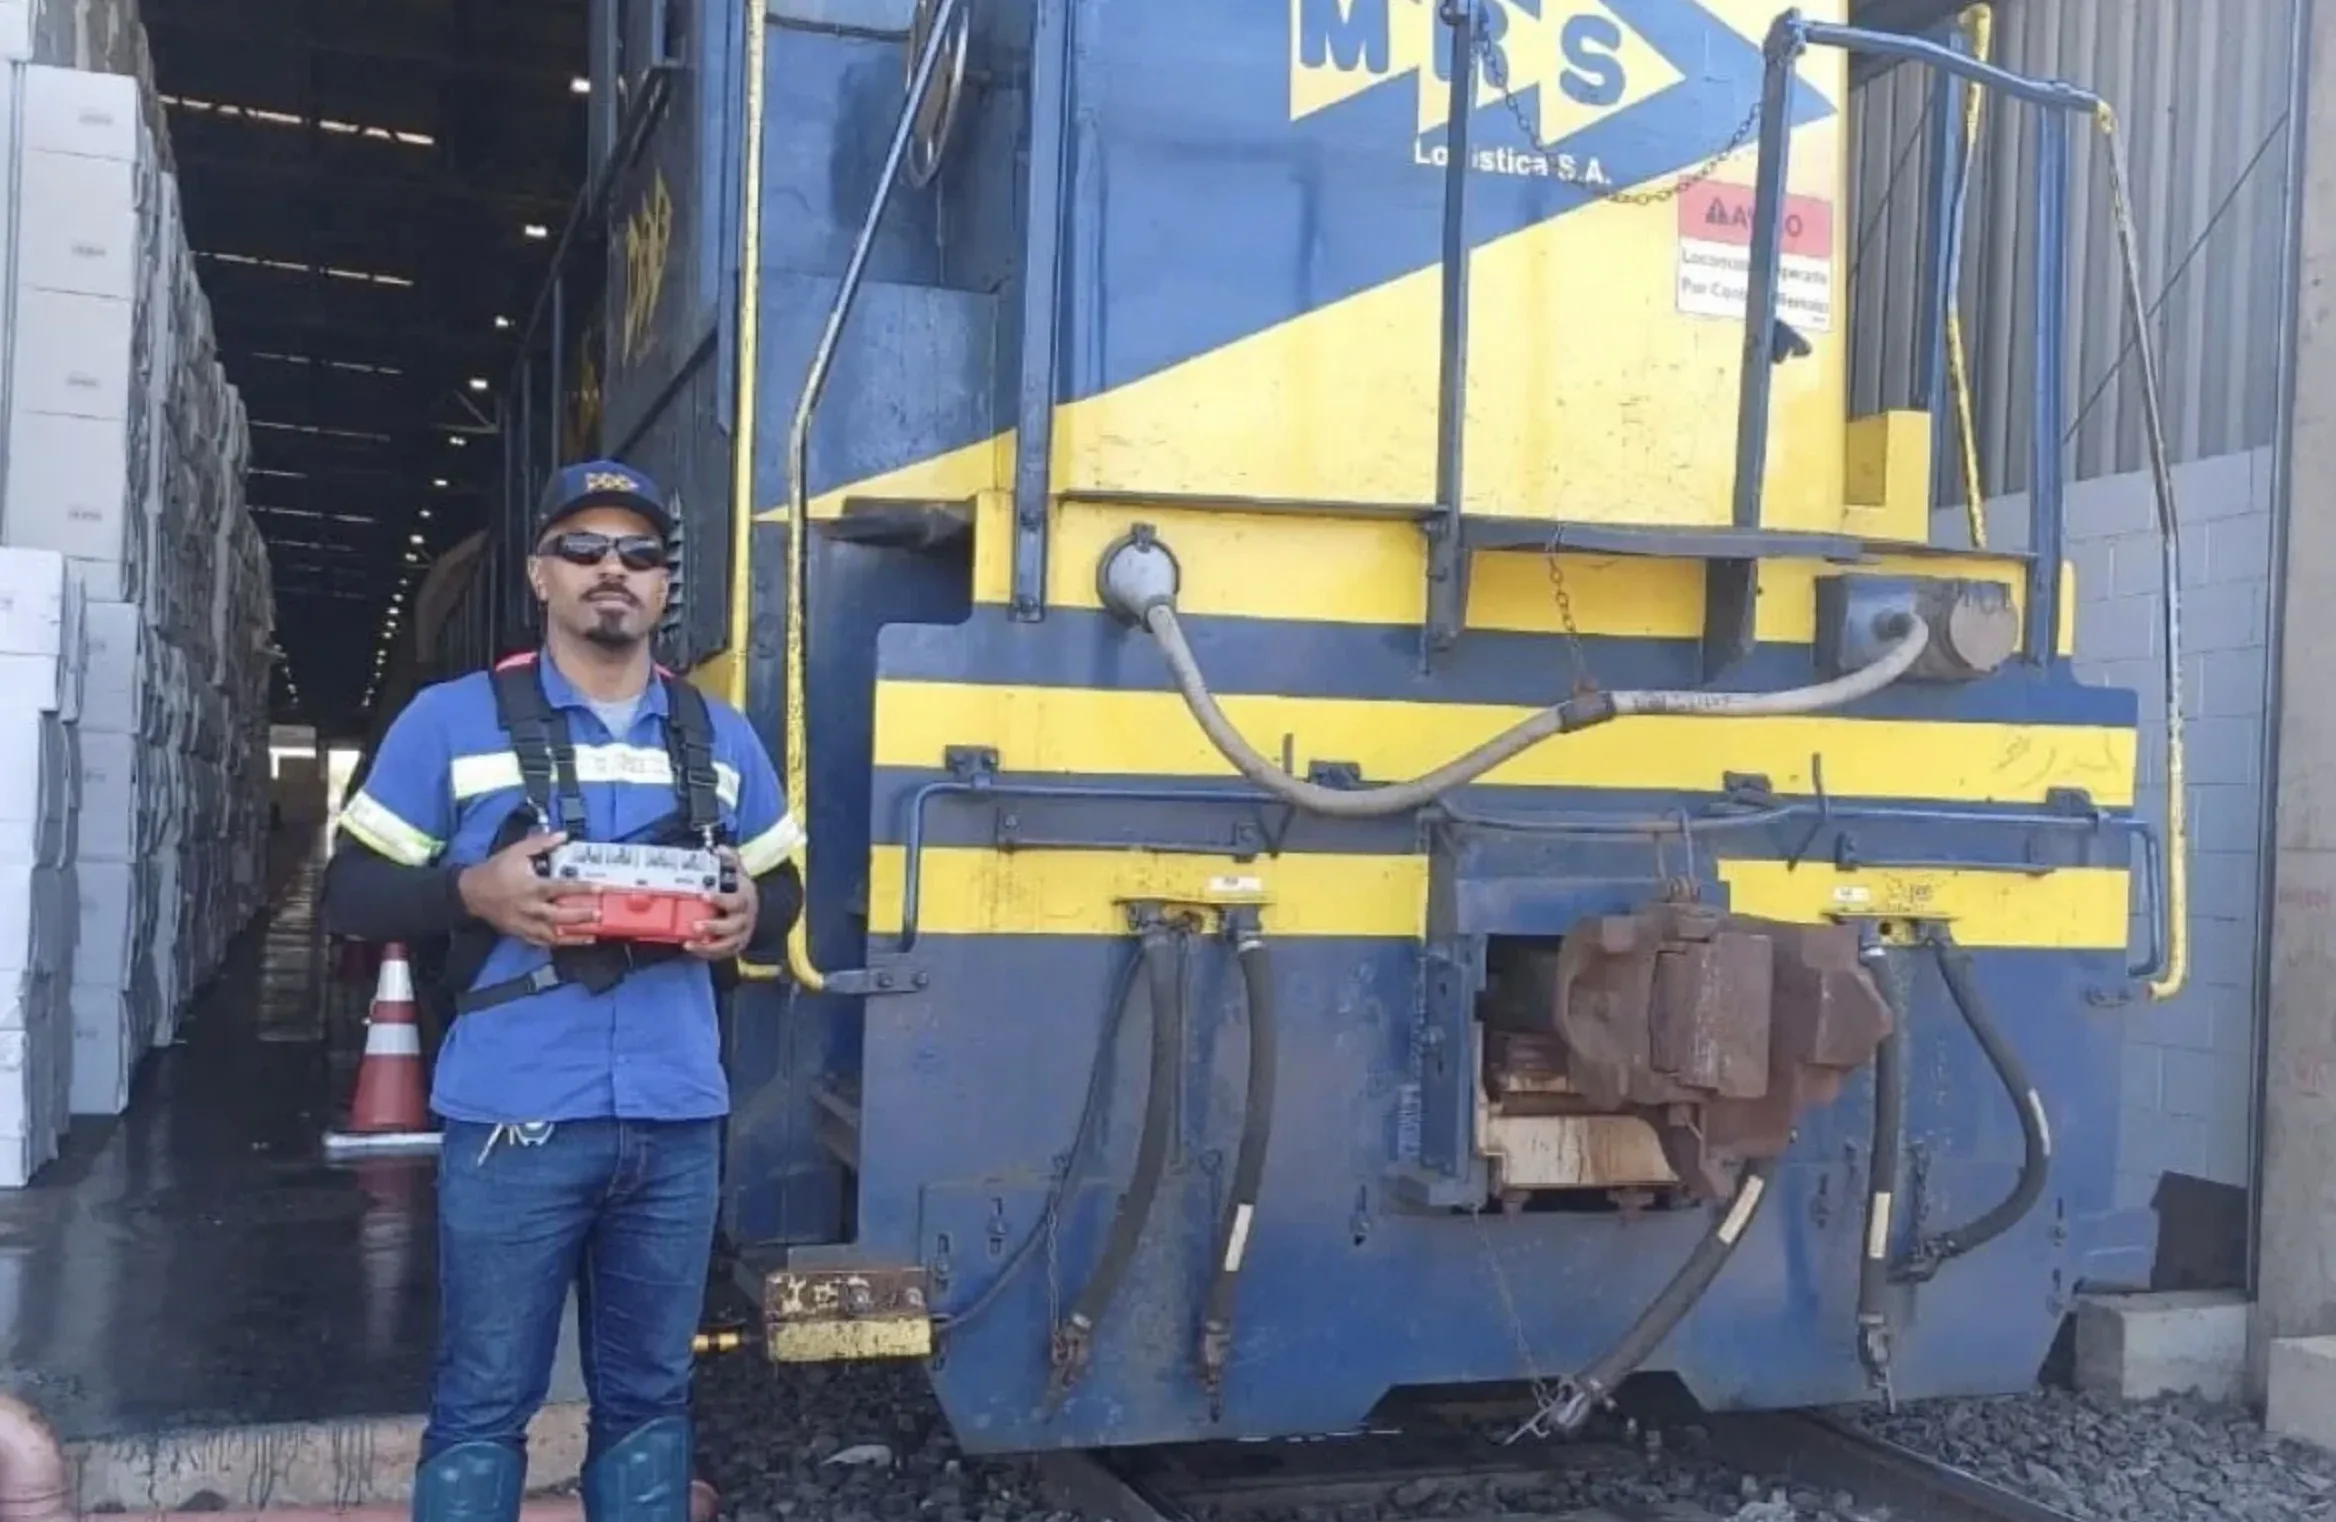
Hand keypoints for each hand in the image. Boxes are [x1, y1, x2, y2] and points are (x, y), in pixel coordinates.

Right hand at [457, 831, 599, 948]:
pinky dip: (557, 943)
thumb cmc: (496, 870)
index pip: (560, 888)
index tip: (600, 888)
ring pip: (552, 935)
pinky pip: (540, 942)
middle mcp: (530, 908)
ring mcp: (525, 924)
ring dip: (573, 936)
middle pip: (559, 916)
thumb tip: (563, 835)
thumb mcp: (516, 851)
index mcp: (531, 887)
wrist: (470, 892)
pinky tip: (571, 942)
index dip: (581, 888)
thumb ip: (540, 843)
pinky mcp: (519, 933)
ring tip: (593, 936)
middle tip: (600, 915)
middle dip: (580, 917)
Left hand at [685, 848, 758, 960]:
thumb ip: (731, 860)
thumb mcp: (740, 874)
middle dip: (713, 926)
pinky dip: (707, 953)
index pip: (734, 901)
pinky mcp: (735, 946)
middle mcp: (744, 919)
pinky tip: (692, 949)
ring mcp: (740, 935)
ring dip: (708, 946)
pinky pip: (722, 954)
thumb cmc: (742, 891)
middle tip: (694, 925)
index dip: (719, 899)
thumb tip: (719, 848)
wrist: (760, 911)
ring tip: (689, 943)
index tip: (703, 895)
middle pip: (731, 926)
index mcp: (744, 900)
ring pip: (727, 944)